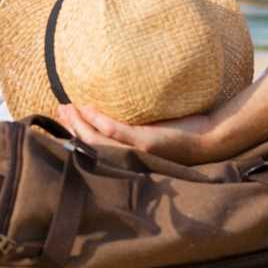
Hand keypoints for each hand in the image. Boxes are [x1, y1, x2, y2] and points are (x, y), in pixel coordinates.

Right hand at [56, 105, 217, 165]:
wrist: (208, 140)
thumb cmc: (181, 134)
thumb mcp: (151, 131)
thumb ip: (132, 126)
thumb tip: (116, 108)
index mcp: (127, 159)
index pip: (92, 150)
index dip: (73, 136)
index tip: (60, 119)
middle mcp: (128, 160)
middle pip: (88, 146)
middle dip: (70, 128)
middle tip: (59, 110)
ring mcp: (135, 152)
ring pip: (96, 140)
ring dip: (79, 124)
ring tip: (68, 107)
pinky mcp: (145, 142)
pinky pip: (116, 131)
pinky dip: (99, 121)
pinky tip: (88, 108)